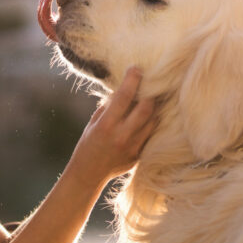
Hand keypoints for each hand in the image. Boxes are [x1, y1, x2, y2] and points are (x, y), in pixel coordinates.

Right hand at [66, 67, 156, 190]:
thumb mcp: (94, 123)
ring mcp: (133, 147)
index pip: (124, 97)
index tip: (136, 68)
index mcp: (107, 125)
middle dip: (149, 93)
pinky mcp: (139, 155)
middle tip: (149, 83)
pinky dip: (152, 122)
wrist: (88, 174)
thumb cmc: (88, 144)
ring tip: (151, 98)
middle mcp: (122, 136)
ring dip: (154, 107)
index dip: (132, 80)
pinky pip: (151, 134)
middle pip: (146, 108)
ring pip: (153, 120)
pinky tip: (149, 116)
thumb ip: (109, 107)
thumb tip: (123, 89)